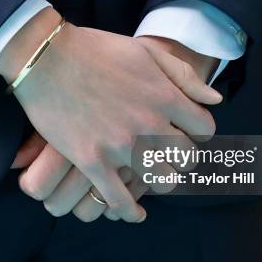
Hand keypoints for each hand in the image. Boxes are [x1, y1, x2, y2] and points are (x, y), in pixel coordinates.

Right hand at [0, 7, 221, 222]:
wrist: (45, 56)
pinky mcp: (91, 161)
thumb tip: (216, 99)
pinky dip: (130, 211)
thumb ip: (183, 74)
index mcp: (164, 95)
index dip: (197, 133)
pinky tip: (134, 212)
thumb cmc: (95, 49)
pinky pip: (119, 199)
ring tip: (151, 176)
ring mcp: (120, 145)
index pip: (204, 130)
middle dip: (181, 158)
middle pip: (187, 159)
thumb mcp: (145, 51)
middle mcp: (148, 123)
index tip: (184, 132)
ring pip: (161, 182)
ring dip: (159, 181)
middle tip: (168, 155)